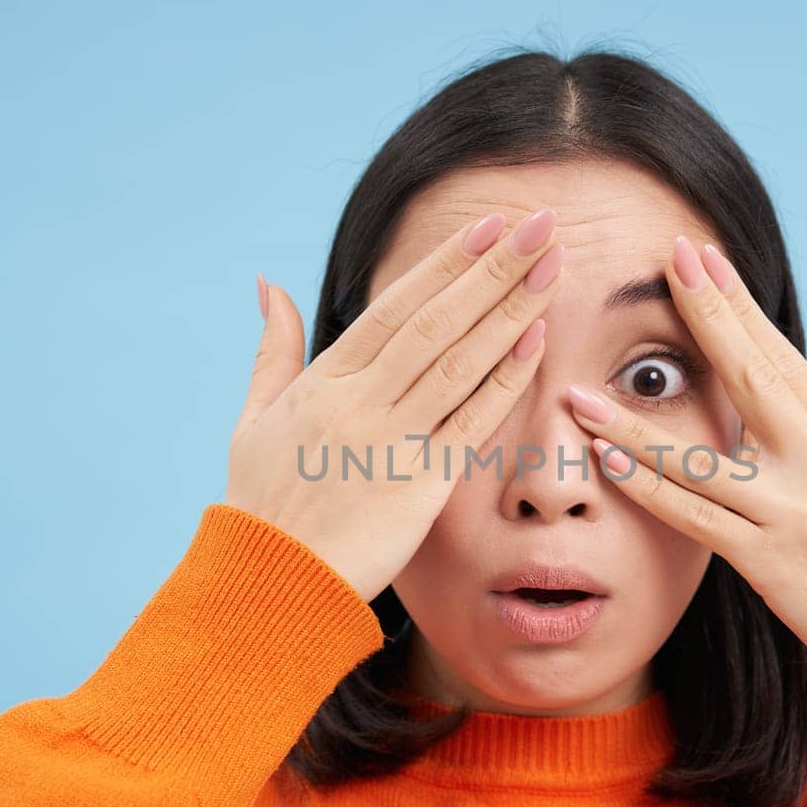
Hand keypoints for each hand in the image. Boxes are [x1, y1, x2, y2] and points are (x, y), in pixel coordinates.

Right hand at [227, 207, 566, 602]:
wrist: (271, 581)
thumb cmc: (263, 502)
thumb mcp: (254, 418)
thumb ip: (273, 349)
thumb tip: (269, 284)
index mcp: (325, 382)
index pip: (396, 306)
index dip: (446, 264)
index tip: (489, 227)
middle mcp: (360, 403)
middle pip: (437, 322)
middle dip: (492, 270)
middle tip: (540, 226)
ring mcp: (392, 443)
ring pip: (460, 364)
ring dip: (510, 313)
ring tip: (551, 270)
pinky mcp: (420, 487)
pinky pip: (470, 425)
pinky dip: (504, 382)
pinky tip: (538, 343)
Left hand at [563, 235, 806, 656]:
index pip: (782, 357)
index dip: (739, 307)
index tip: (704, 262)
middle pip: (750, 376)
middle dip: (706, 315)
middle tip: (666, 264)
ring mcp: (789, 511)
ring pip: (699, 456)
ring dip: (633, 424)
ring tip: (581, 395)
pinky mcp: (766, 560)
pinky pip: (695, 519)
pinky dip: (650, 489)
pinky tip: (609, 462)